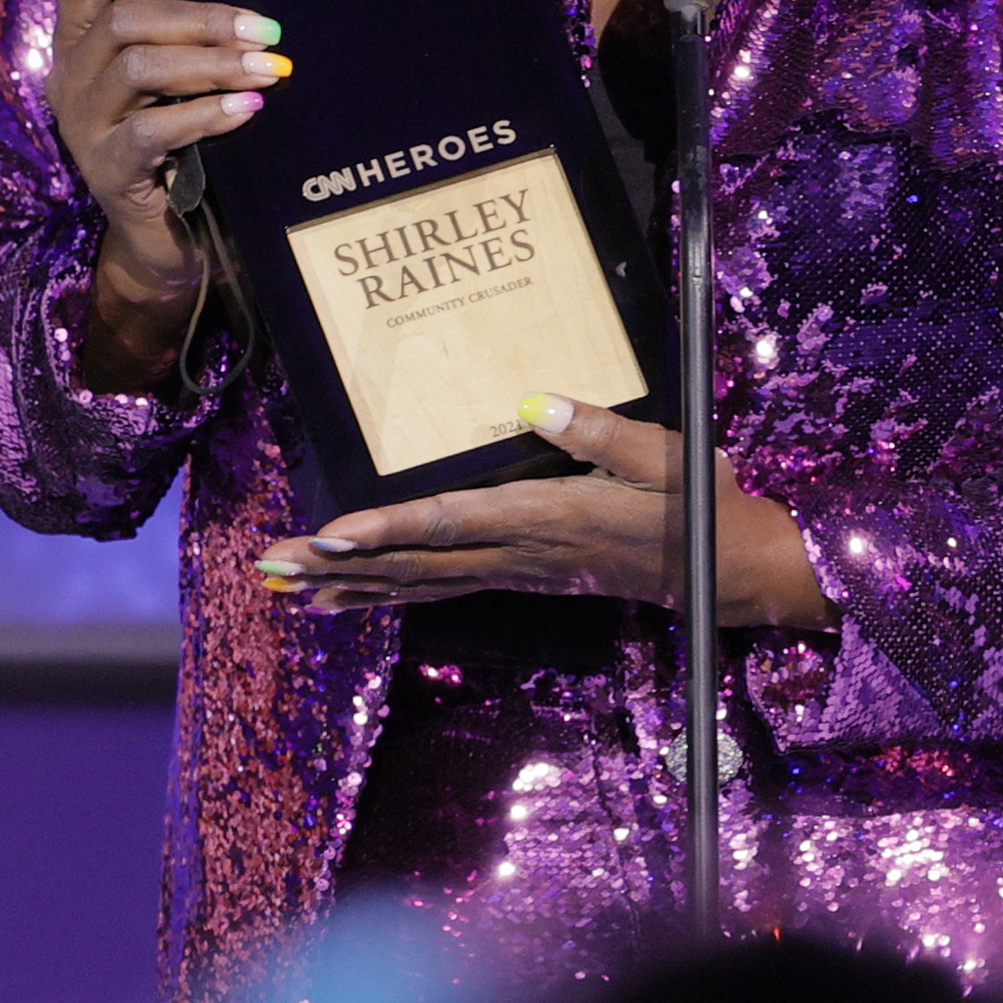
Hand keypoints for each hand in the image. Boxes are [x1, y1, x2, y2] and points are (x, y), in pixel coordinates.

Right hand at [43, 0, 290, 385]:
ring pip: (138, 67)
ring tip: (268, 68)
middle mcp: (70, 78)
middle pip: (124, 21)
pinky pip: (152, 130)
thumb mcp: (169, 86)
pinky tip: (248, 108)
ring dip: (212, 63)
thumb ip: (184, 42)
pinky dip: (206, 113)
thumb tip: (252, 11)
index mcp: (78, 45)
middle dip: (202, 19)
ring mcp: (83, 127)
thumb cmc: (175, 147)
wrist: (161, 239)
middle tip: (265, 30)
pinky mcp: (108, 171)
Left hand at [255, 395, 835, 629]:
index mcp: (550, 517)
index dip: (387, 531)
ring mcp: (519, 572)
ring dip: (349, 585)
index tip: (331, 535)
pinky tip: (348, 600)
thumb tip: (536, 402)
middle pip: (416, 562)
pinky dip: (388, 594)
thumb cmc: (702, 505)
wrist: (731, 572)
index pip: (453, 523)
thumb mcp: (668, 458)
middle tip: (271, 563)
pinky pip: (442, 590)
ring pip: (420, 582)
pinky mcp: (524, 576)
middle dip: (339, 565)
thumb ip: (603, 432)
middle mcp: (522, 553)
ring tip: (285, 586)